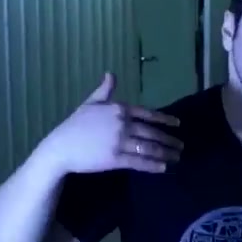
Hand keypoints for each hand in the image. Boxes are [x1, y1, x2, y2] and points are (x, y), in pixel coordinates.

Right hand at [37, 73, 182, 175]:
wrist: (61, 147)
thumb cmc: (74, 125)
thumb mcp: (89, 103)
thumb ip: (104, 91)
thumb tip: (111, 74)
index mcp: (119, 109)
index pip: (147, 113)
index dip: (164, 119)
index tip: (177, 124)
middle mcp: (122, 124)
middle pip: (152, 133)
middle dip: (169, 140)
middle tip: (180, 146)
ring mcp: (120, 141)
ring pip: (148, 148)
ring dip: (165, 153)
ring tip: (176, 158)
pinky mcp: (115, 159)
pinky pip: (138, 162)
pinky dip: (153, 165)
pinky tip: (163, 168)